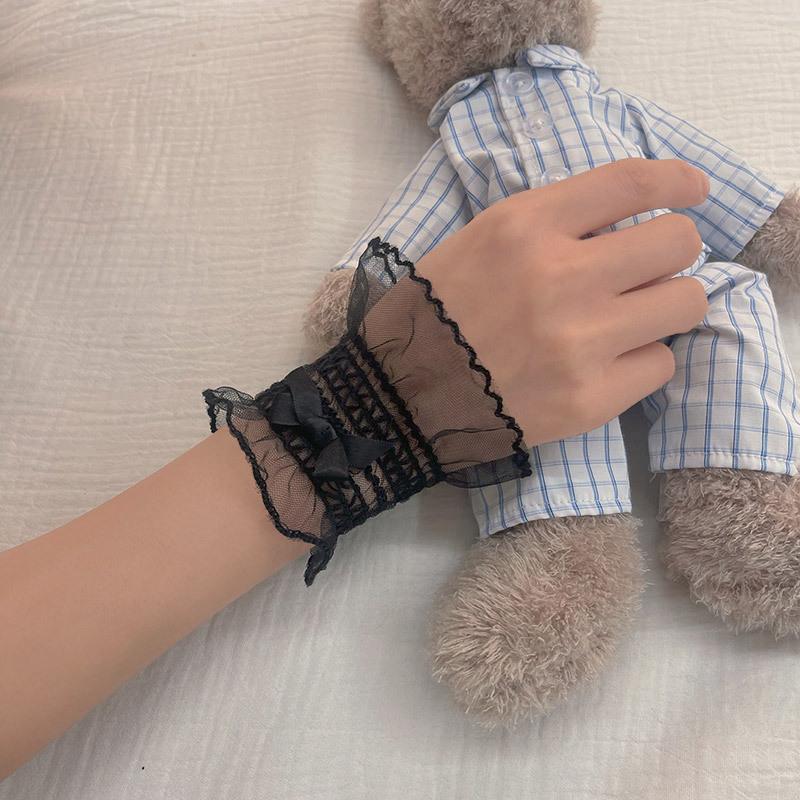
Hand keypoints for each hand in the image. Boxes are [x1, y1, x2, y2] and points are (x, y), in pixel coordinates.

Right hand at [415, 157, 710, 445]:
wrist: (398, 398)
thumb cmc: (435, 313)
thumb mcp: (479, 241)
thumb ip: (551, 223)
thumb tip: (625, 222)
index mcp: (524, 227)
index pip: (631, 183)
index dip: (678, 181)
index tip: (694, 190)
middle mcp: (559, 278)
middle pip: (676, 241)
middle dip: (671, 250)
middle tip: (647, 269)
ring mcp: (578, 343)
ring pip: (685, 303)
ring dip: (665, 305)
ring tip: (630, 318)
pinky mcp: (589, 399)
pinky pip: (660, 364)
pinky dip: (640, 360)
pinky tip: (605, 363)